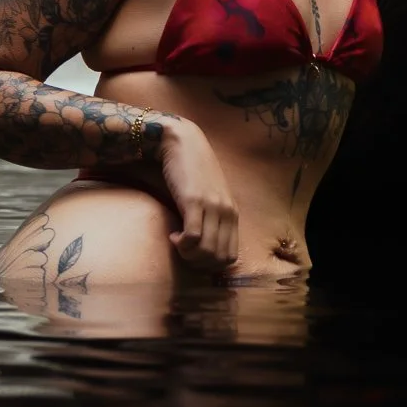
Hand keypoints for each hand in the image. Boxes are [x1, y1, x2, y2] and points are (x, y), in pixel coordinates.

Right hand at [158, 115, 238, 271]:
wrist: (182, 141)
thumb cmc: (193, 170)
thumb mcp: (211, 196)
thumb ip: (214, 217)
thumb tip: (206, 247)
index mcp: (233, 213)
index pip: (231, 257)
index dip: (210, 265)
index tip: (194, 253)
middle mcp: (227, 211)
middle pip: (219, 259)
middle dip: (199, 264)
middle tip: (183, 251)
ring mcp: (212, 206)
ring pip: (207, 252)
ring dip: (189, 255)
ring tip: (177, 242)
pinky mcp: (194, 201)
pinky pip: (193, 238)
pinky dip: (181, 244)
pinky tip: (173, 234)